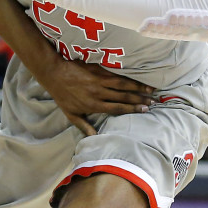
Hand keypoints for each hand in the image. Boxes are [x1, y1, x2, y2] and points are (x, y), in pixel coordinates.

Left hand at [37, 57, 153, 135]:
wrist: (53, 73)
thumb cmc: (62, 95)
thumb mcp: (71, 114)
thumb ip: (84, 126)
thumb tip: (95, 137)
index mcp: (93, 105)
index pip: (117, 108)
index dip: (132, 109)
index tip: (145, 110)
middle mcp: (98, 93)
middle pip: (123, 97)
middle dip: (140, 99)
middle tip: (154, 101)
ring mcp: (99, 80)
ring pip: (122, 84)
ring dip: (138, 87)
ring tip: (151, 89)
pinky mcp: (98, 69)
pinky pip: (115, 74)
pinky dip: (128, 76)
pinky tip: (138, 76)